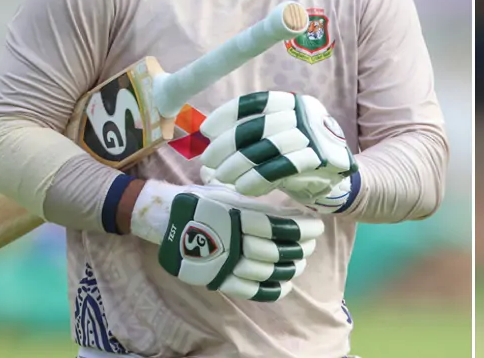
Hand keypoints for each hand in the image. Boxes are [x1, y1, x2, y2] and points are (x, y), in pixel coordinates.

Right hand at [128, 181, 323, 301]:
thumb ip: (260, 205)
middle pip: (279, 251)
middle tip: (310, 245)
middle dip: (301, 249)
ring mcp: (225, 261)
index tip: (317, 227)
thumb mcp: (232, 193)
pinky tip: (286, 284)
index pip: (283, 226)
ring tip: (299, 263)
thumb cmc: (204, 201)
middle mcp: (234, 238)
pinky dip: (272, 290)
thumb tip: (294, 212)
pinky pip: (250, 290)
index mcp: (240, 214)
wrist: (165, 217)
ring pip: (268, 271)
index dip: (305, 229)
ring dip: (290, 268)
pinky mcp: (217, 278)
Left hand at [198, 91, 356, 201]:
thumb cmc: (298, 159)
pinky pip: (282, 168)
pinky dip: (258, 178)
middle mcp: (308, 115)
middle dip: (228, 144)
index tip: (207, 130)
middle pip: (261, 126)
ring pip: (270, 147)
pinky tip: (242, 186)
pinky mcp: (322, 160)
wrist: (338, 181)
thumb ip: (250, 136)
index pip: (259, 102)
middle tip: (208, 160)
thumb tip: (207, 138)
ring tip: (222, 176)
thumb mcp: (278, 140)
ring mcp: (317, 136)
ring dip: (239, 164)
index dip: (229, 114)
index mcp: (296, 103)